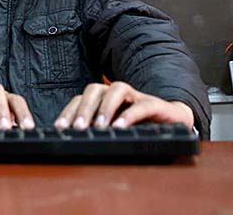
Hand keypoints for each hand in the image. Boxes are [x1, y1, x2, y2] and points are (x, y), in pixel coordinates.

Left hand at [53, 81, 194, 129]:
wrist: (173, 121)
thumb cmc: (138, 126)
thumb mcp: (112, 130)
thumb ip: (95, 132)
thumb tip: (72, 142)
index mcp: (102, 99)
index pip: (79, 99)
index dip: (68, 112)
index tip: (59, 128)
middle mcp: (116, 93)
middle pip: (94, 90)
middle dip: (84, 109)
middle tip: (77, 128)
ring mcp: (135, 96)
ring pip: (116, 90)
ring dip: (105, 107)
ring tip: (99, 127)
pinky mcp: (154, 104)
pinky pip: (142, 105)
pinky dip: (130, 115)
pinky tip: (121, 127)